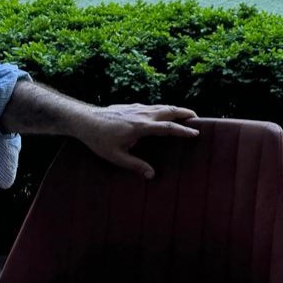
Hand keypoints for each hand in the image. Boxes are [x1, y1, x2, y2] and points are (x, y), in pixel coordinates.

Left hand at [73, 104, 199, 179]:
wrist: (85, 120)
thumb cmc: (99, 139)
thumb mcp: (115, 156)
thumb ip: (135, 165)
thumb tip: (152, 175)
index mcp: (141, 127)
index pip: (168, 127)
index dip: (184, 130)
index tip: (196, 133)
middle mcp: (143, 114)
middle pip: (171, 110)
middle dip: (186, 113)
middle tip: (198, 119)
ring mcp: (138, 108)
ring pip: (163, 106)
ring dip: (177, 110)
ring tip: (186, 116)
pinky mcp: (133, 106)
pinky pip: (154, 106)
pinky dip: (165, 109)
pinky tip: (164, 115)